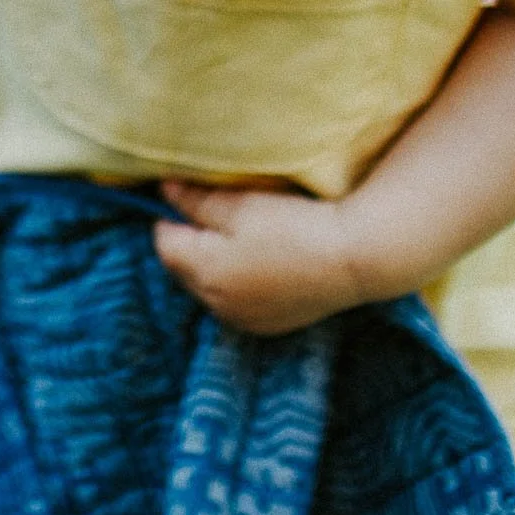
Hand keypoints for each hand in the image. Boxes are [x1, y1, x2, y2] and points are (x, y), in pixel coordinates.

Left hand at [153, 180, 368, 335]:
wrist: (351, 260)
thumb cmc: (293, 226)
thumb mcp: (241, 206)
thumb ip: (197, 200)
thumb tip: (164, 189)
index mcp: (204, 273)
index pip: (164, 242)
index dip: (170, 214)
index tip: (189, 192)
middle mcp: (217, 306)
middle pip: (183, 267)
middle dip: (190, 239)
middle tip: (214, 209)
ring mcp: (244, 320)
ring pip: (209, 286)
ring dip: (213, 262)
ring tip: (240, 233)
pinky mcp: (268, 325)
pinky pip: (236, 301)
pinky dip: (237, 280)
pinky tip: (262, 260)